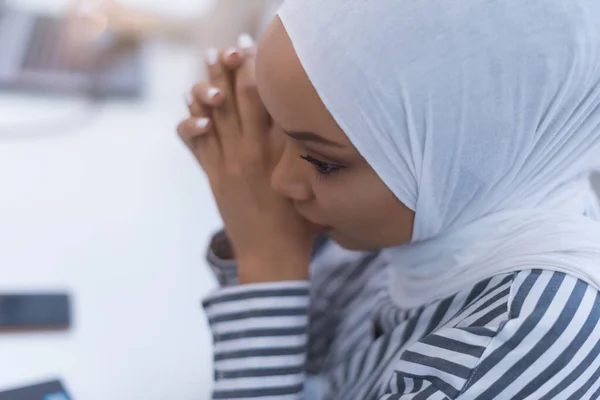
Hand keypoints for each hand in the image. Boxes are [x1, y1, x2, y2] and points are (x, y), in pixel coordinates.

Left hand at [177, 37, 314, 282]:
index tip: (255, 51)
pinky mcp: (214, 177)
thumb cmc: (301, 225)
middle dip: (233, 68)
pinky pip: (197, 142)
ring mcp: (228, 163)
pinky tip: (191, 104)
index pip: (266, 100)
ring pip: (214, 115)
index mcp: (279, 151)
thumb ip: (308, 156)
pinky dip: (192, 119)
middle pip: (237, 98)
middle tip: (229, 48)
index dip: (259, 71)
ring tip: (208, 61)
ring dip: (210, 85)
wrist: (272, 257)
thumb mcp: (313, 183)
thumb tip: (314, 129)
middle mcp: (251, 151)